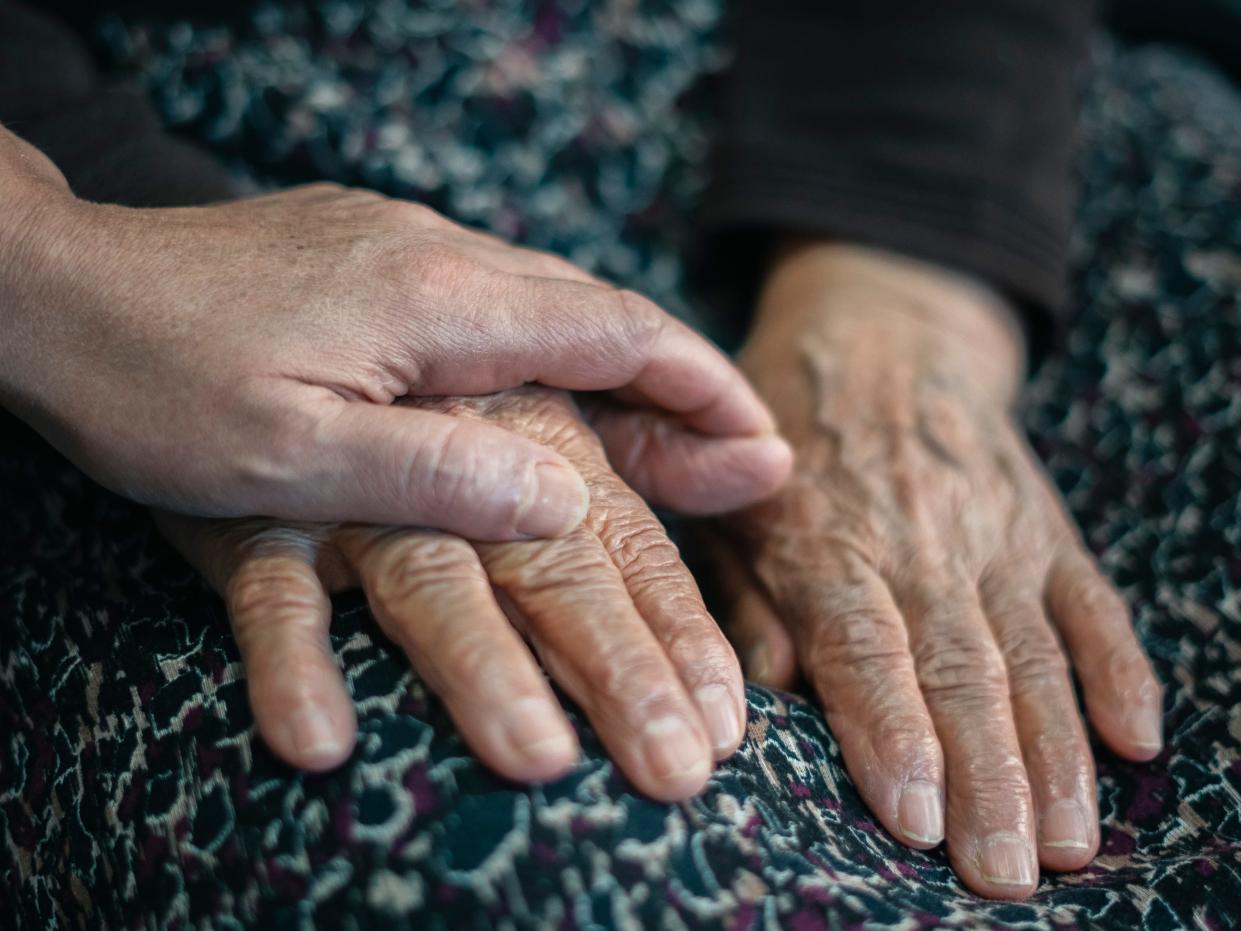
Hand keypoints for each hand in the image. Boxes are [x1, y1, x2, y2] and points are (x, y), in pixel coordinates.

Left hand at [0, 127, 780, 536]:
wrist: (45, 287)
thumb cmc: (151, 383)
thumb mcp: (288, 460)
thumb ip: (437, 474)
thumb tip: (571, 492)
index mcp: (437, 301)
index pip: (614, 332)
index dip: (700, 386)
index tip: (761, 440)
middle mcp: (437, 254)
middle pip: (598, 313)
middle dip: (679, 383)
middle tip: (738, 458)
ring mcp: (400, 247)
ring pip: (547, 305)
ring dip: (617, 368)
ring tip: (664, 441)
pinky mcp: (365, 257)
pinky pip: (492, 303)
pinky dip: (550, 353)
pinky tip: (546, 397)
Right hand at [157, 387, 752, 799]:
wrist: (255, 325)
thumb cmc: (420, 392)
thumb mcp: (546, 414)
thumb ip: (646, 448)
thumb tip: (774, 459)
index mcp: (540, 428)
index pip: (629, 537)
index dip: (681, 627)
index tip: (727, 719)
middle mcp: (463, 452)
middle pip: (554, 564)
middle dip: (619, 663)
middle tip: (672, 767)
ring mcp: (361, 488)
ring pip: (432, 576)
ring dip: (484, 665)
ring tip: (539, 760)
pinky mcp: (259, 515)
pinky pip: (273, 588)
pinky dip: (293, 658)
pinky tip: (324, 739)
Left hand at [716, 243, 1161, 897]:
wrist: (882, 334)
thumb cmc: (785, 440)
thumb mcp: (730, 503)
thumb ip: (745, 596)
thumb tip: (767, 694)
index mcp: (830, 542)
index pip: (866, 647)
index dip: (891, 731)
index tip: (914, 816)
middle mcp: (920, 544)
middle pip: (961, 671)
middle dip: (986, 778)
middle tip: (1002, 872)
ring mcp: (994, 535)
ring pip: (1034, 654)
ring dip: (1057, 753)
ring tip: (1069, 842)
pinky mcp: (1044, 527)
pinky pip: (1091, 602)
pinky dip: (1119, 668)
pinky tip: (1138, 736)